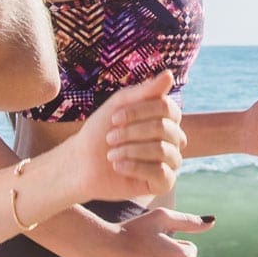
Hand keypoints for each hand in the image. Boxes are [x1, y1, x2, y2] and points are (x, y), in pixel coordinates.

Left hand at [60, 70, 184, 200]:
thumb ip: (144, 91)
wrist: (83, 162)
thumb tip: (169, 74)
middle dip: (131, 132)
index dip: (139, 111)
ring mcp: (171, 160)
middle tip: (110, 137)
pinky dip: (135, 167)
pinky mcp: (164, 182)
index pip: (167, 107)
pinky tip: (118, 166)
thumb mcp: (119, 105)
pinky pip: (161, 173)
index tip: (114, 118)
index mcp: (166, 117)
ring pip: (163, 151)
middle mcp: (174, 137)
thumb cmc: (101, 130)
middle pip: (164, 128)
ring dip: (131, 150)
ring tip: (111, 154)